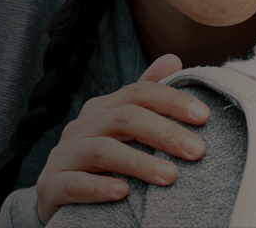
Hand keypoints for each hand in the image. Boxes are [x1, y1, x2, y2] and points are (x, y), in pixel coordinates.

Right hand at [35, 54, 210, 222]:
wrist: (59, 196)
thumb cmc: (102, 160)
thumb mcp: (124, 126)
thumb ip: (147, 95)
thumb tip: (173, 58)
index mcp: (102, 109)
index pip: (139, 93)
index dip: (172, 101)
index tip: (204, 116)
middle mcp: (81, 127)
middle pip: (124, 118)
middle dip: (164, 132)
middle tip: (197, 150)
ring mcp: (64, 155)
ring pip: (101, 150)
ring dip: (139, 162)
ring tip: (171, 176)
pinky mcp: (50, 185)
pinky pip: (73, 183)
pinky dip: (98, 187)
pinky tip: (123, 193)